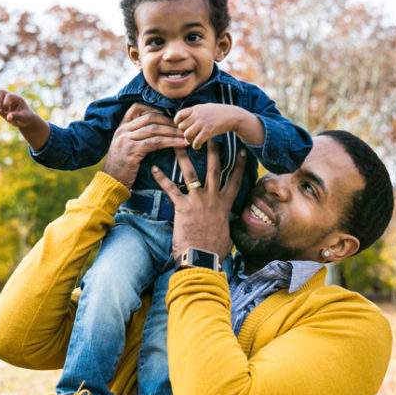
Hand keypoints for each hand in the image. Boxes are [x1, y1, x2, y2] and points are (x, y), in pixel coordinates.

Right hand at [0, 90, 39, 128]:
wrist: (24, 120)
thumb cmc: (26, 117)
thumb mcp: (24, 118)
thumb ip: (17, 116)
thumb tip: (8, 117)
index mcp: (16, 97)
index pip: (8, 96)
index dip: (6, 103)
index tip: (8, 112)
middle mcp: (8, 97)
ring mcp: (1, 101)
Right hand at [102, 104, 188, 188]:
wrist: (110, 183)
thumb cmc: (122, 168)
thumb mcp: (126, 148)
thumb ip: (136, 137)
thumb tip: (159, 131)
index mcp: (121, 127)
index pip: (138, 109)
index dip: (157, 111)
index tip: (170, 119)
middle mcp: (122, 130)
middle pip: (150, 118)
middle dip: (169, 122)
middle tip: (183, 127)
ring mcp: (126, 139)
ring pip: (154, 129)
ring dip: (173, 132)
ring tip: (186, 135)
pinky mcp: (132, 150)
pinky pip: (155, 142)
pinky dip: (171, 142)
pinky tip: (181, 144)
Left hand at [150, 140, 246, 259]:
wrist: (202, 259)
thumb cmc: (214, 251)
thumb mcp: (226, 235)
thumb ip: (226, 225)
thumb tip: (229, 227)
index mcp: (224, 205)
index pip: (235, 181)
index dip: (239, 165)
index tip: (241, 151)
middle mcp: (213, 200)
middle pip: (214, 170)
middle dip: (213, 151)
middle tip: (210, 135)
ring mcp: (198, 202)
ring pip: (191, 173)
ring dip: (184, 157)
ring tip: (178, 143)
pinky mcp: (183, 208)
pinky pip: (171, 189)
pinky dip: (161, 179)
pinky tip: (154, 168)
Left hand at [173, 104, 239, 149]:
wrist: (233, 116)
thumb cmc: (220, 113)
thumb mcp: (206, 108)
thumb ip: (196, 111)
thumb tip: (184, 118)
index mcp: (196, 109)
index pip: (179, 115)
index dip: (178, 123)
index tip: (184, 127)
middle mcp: (198, 115)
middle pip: (181, 127)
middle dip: (184, 133)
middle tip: (191, 136)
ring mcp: (203, 122)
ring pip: (187, 134)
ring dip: (189, 140)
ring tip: (194, 141)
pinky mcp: (208, 131)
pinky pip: (196, 141)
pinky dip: (195, 146)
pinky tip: (198, 146)